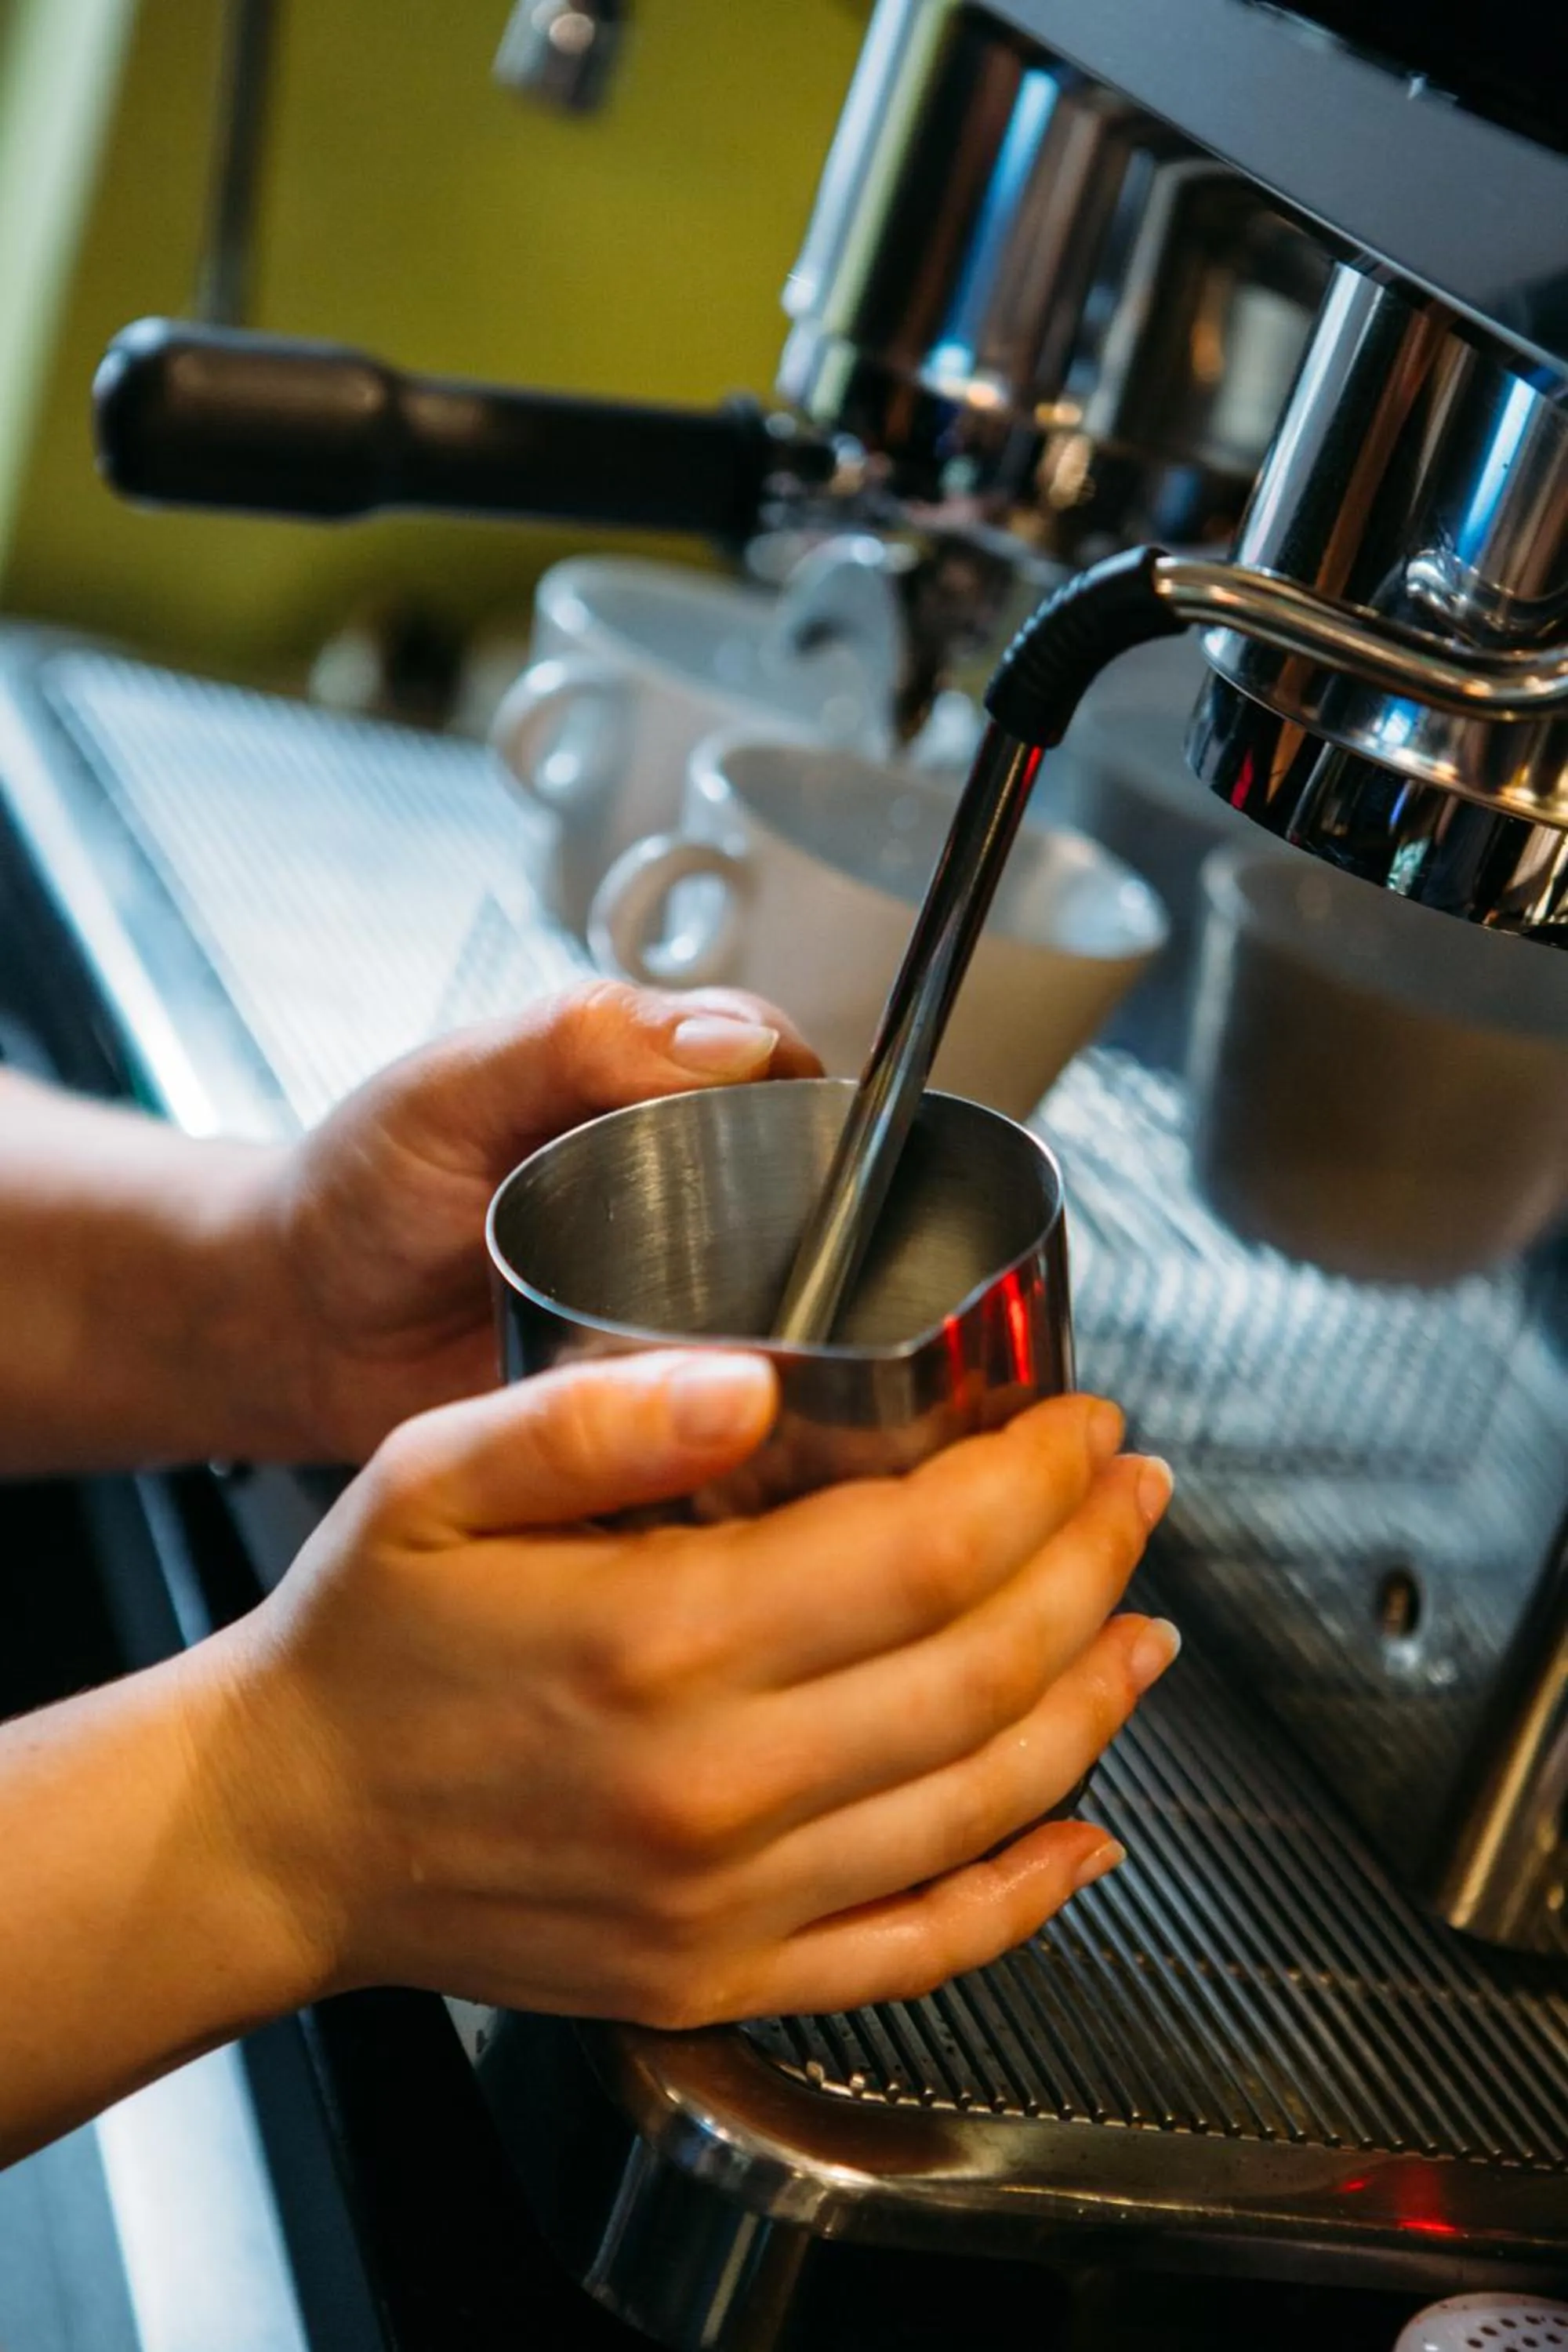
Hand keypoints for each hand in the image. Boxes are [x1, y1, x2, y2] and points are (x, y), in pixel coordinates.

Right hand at [189, 1360, 1176, 2026]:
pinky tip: (1085, 1831)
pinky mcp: (720, 1976)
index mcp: (656, 1638)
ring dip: (1093, 1704)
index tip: (1084, 1421)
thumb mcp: (434, 1477)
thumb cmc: (362, 1640)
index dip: (1035, 1478)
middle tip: (1136, 1492)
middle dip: (1092, 1563)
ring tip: (1144, 1622)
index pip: (924, 1548)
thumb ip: (597, 1419)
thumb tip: (752, 1380)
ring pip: (982, 1799)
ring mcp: (727, 1900)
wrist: (286, 1831)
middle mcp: (713, 1784)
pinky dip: (1025, 1890)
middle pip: (984, 1666)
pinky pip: (918, 1948)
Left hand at [257, 981, 817, 1461]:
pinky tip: (751, 1417)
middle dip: (829, 1230)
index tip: (813, 1154)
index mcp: (649, 1082)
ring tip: (780, 1352)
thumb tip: (735, 1041)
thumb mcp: (450, 1089)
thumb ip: (574, 1042)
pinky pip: (740, 1396)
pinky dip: (753, 1405)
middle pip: (816, 1192)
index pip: (784, 1068)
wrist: (296, 1334)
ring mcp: (679, 1294)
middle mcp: (686, 1186)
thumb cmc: (360, 1191)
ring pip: (799, 1299)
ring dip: (802, 1327)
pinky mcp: (660, 1391)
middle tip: (792, 1270)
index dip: (813, 1104)